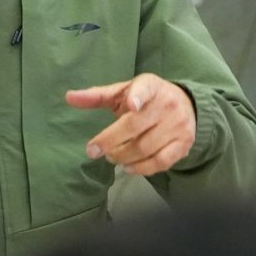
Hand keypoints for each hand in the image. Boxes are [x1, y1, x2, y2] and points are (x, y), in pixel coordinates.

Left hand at [65, 73, 195, 175]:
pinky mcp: (184, 144)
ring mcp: (178, 125)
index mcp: (150, 86)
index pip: (145, 88)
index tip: (131, 105)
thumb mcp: (123, 91)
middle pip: (136, 126)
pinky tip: (128, 167)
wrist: (186, 104)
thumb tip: (69, 97)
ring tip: (111, 157)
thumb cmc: (146, 97)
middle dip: (111, 141)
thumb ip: (97, 96)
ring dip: (123, 156)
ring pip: (146, 147)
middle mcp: (167, 104)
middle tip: (94, 150)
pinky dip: (142, 168)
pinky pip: (161, 162)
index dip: (138, 96)